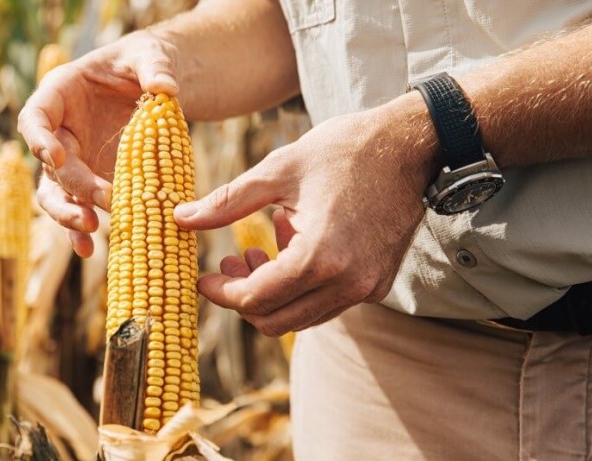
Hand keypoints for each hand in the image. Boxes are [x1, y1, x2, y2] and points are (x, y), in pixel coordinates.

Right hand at [18, 31, 178, 256]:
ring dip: (68, 216)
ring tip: (90, 233)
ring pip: (57, 195)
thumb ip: (155, 68)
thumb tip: (166, 90)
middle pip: (49, 166)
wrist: (154, 87)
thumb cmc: (143, 63)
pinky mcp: (91, 183)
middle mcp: (60, 132)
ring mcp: (74, 161)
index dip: (39, 138)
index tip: (55, 155)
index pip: (35, 117)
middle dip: (70, 187)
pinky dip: (81, 231)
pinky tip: (91, 250)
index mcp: (60, 95)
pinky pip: (80, 209)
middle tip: (96, 205)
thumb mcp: (150, 56)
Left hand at [175, 98, 436, 335]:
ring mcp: (366, 288)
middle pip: (275, 320)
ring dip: (271, 293)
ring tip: (259, 249)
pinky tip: (293, 244)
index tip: (203, 277)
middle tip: (229, 262)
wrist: (411, 145)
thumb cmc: (343, 150)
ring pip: (301, 317)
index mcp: (319, 257)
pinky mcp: (377, 284)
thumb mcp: (277, 170)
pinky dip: (300, 286)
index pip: (254, 300)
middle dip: (243, 298)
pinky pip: (326, 303)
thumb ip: (226, 203)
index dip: (221, 293)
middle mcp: (346, 283)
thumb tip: (180, 219)